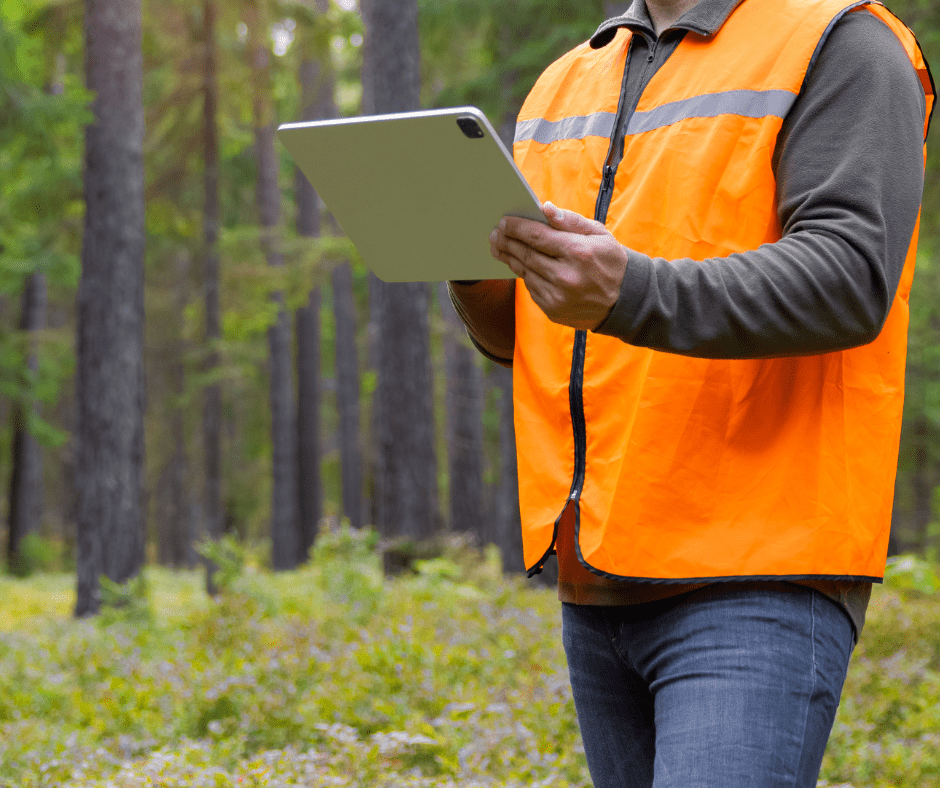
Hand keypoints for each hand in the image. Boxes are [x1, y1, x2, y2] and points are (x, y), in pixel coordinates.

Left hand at [489, 202, 626, 330]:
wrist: (626, 301)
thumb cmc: (611, 261)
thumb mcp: (598, 234)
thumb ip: (570, 221)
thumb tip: (544, 208)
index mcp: (578, 252)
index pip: (537, 236)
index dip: (517, 228)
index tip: (504, 221)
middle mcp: (566, 276)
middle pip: (526, 255)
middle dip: (507, 242)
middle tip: (495, 233)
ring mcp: (558, 297)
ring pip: (525, 273)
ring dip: (510, 258)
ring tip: (500, 246)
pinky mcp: (553, 311)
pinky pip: (531, 289)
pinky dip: (525, 275)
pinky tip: (520, 264)